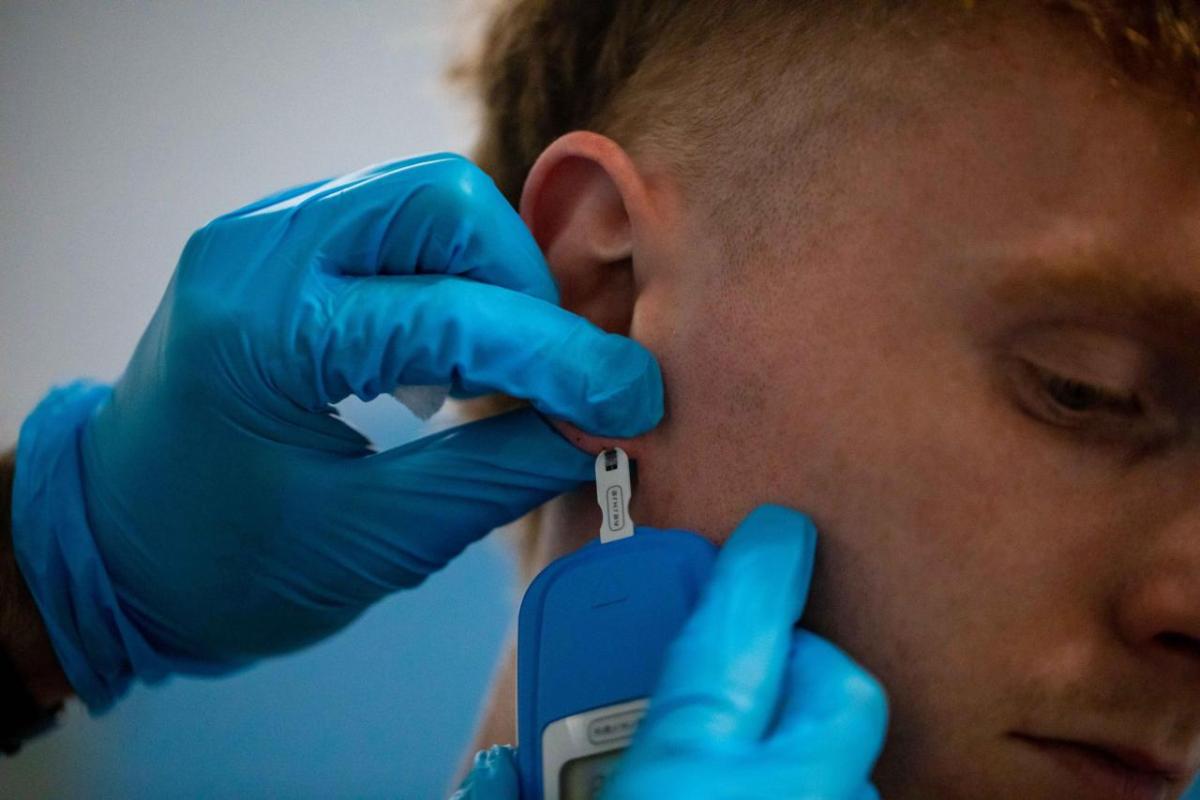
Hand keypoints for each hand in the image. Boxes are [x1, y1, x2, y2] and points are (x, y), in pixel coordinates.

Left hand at [11, 153, 661, 708]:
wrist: (115, 548)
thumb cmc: (224, 568)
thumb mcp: (374, 544)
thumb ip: (499, 477)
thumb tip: (602, 433)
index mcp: (263, 334)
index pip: (452, 314)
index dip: (562, 361)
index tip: (633, 404)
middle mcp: (257, 250)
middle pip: (445, 202)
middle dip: (526, 288)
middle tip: (555, 377)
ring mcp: (263, 232)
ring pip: (426, 197)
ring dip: (492, 276)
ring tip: (502, 368)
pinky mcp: (279, 241)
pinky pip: (396, 221)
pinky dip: (450, 274)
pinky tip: (450, 349)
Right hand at [452, 506, 887, 798]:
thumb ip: (514, 784)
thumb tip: (495, 772)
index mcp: (692, 775)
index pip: (741, 633)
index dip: (760, 567)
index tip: (777, 534)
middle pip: (840, 690)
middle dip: (805, 664)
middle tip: (751, 672)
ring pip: (849, 764)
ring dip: (805, 746)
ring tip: (747, 762)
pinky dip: (808, 796)